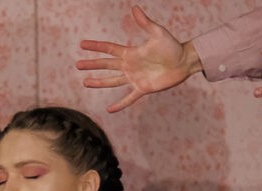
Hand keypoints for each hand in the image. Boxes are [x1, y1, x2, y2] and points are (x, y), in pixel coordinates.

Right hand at [77, 5, 201, 112]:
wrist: (184, 62)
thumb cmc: (172, 46)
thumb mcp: (158, 33)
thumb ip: (145, 23)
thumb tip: (134, 8)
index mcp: (131, 52)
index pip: (109, 49)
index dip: (96, 46)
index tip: (82, 44)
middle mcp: (129, 66)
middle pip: (106, 65)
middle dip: (92, 65)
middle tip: (77, 65)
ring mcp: (134, 78)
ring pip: (112, 82)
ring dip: (99, 83)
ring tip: (85, 82)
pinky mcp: (142, 89)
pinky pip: (129, 98)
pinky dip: (120, 104)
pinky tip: (109, 109)